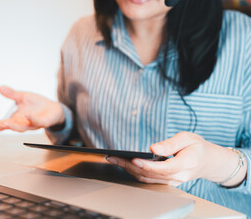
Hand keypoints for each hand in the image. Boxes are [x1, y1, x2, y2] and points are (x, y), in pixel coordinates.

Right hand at [0, 86, 64, 131]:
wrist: (53, 108)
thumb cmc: (36, 104)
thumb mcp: (23, 97)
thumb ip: (12, 94)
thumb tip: (0, 87)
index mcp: (14, 119)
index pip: (0, 124)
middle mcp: (21, 124)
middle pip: (7, 127)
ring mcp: (31, 125)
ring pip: (21, 128)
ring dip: (13, 126)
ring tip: (5, 122)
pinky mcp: (43, 123)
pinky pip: (37, 123)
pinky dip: (32, 120)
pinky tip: (28, 116)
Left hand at [106, 132, 242, 186]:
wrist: (209, 161)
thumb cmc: (197, 147)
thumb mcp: (188, 138)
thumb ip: (170, 144)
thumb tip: (153, 149)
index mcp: (185, 165)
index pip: (162, 168)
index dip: (147, 165)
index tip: (132, 158)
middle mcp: (177, 177)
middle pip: (150, 174)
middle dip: (129, 166)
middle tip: (112, 157)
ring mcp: (171, 182)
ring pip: (146, 179)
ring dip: (128, 170)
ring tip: (113, 159)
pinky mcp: (166, 182)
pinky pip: (148, 179)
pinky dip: (134, 172)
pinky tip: (123, 164)